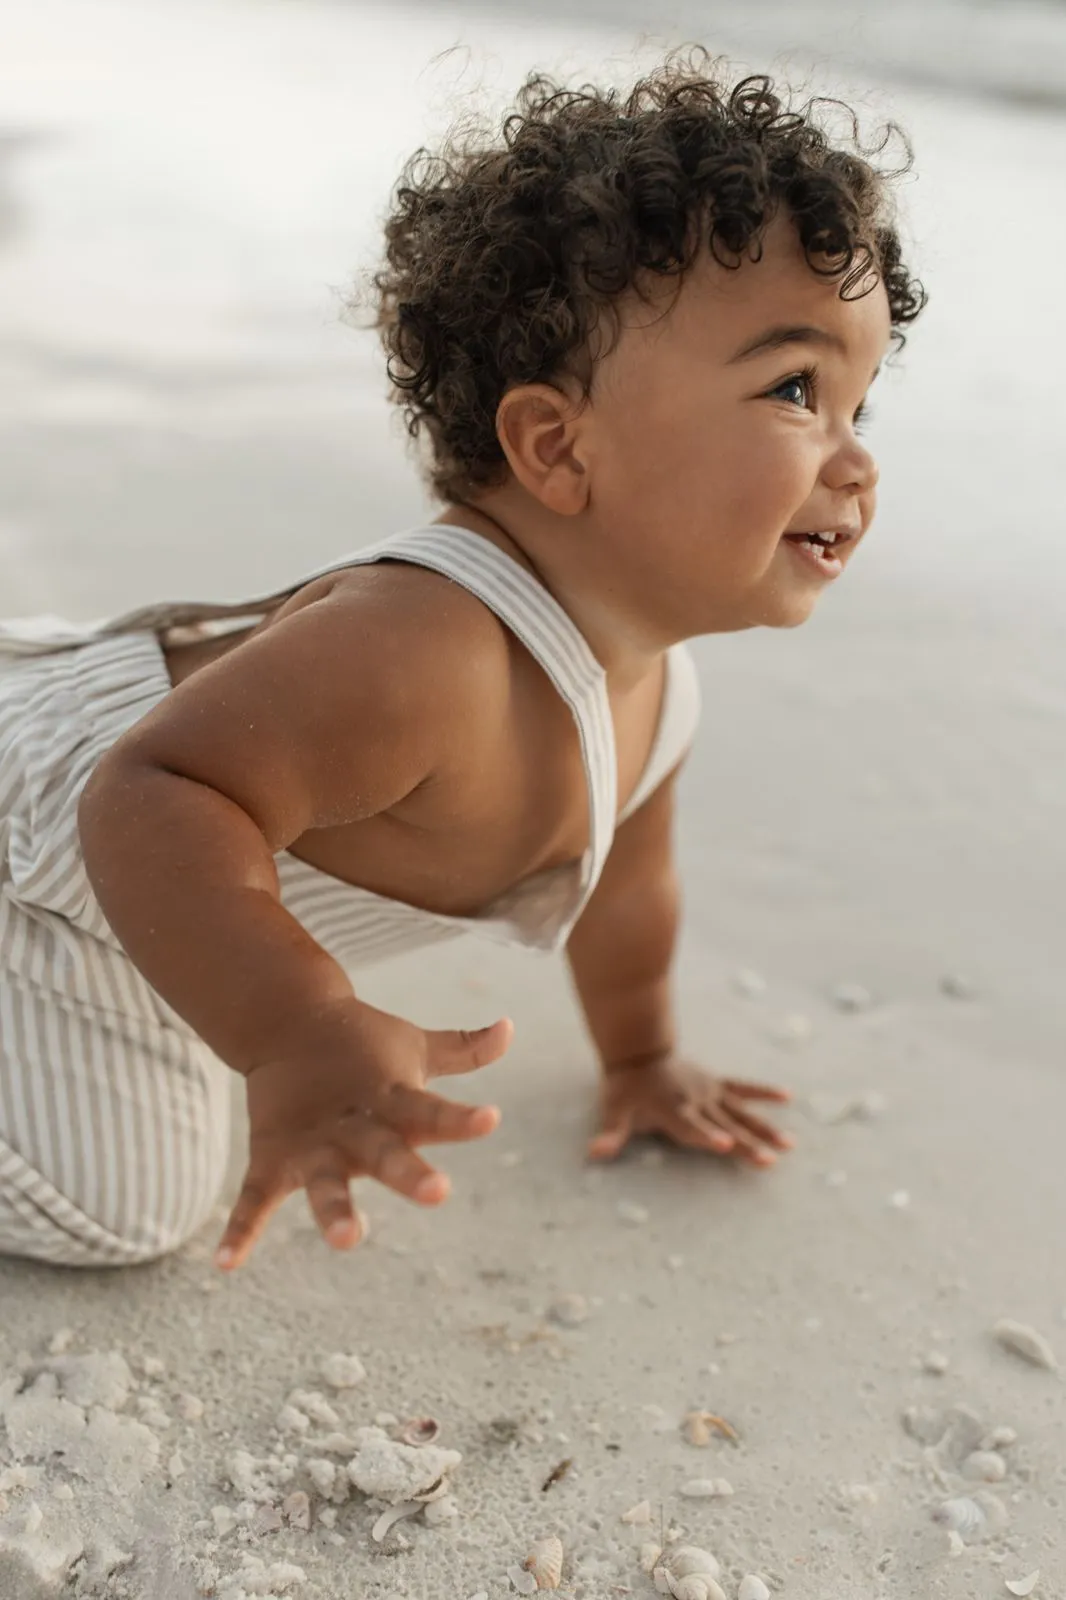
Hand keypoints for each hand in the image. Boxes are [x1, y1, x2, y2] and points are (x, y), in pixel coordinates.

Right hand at [216, 1001, 511, 1269]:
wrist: (287, 1018)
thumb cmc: (364, 1042)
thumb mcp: (416, 1046)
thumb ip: (464, 1049)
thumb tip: (511, 1028)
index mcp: (390, 1096)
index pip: (430, 1110)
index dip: (460, 1118)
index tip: (491, 1119)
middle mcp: (353, 1123)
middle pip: (384, 1151)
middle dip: (407, 1171)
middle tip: (437, 1192)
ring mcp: (311, 1143)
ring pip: (324, 1182)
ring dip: (334, 1209)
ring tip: (347, 1240)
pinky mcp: (272, 1158)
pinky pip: (252, 1198)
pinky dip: (239, 1229)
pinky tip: (226, 1264)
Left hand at [588, 1052, 792, 1166]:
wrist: (638, 1053)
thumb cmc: (625, 1089)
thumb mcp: (613, 1111)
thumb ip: (610, 1134)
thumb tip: (594, 1154)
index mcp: (672, 1110)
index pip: (691, 1128)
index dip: (707, 1137)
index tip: (725, 1145)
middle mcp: (695, 1101)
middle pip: (725, 1126)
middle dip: (747, 1143)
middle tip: (770, 1159)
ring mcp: (709, 1091)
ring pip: (741, 1112)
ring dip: (765, 1127)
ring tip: (789, 1144)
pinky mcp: (716, 1083)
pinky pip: (743, 1087)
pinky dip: (763, 1091)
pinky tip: (787, 1096)